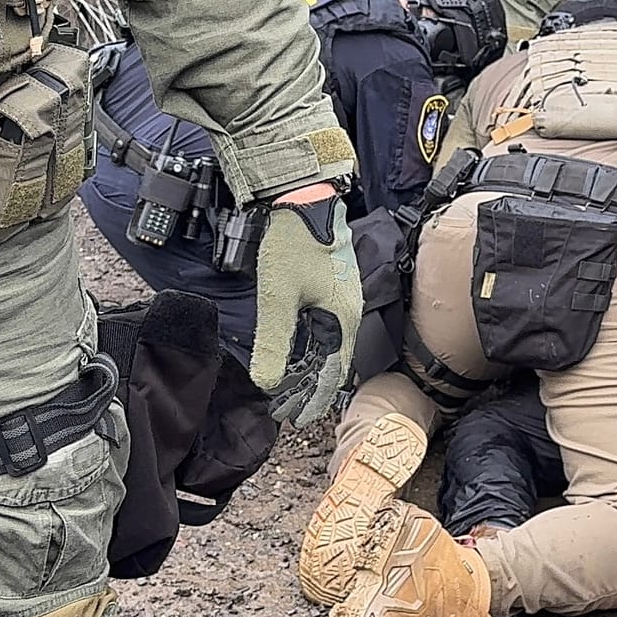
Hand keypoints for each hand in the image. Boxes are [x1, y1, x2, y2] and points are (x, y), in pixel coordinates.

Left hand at [249, 188, 361, 426]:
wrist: (303, 198)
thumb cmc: (293, 244)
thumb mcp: (277, 298)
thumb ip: (274, 343)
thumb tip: (268, 383)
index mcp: (343, 320)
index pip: (331, 374)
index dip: (312, 400)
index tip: (292, 418)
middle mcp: (348, 313)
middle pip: (330, 363)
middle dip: (307, 389)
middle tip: (282, 408)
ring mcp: (341, 299)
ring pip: (326, 346)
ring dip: (305, 368)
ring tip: (283, 385)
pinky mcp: (331, 288)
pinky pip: (322, 328)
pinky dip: (306, 346)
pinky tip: (291, 350)